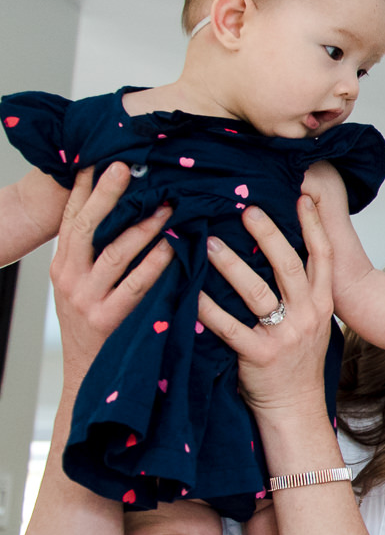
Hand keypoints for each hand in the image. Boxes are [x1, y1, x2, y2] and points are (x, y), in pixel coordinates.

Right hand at [48, 164, 172, 385]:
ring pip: (115, 253)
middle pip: (88, 227)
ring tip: (166, 206)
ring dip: (143, 227)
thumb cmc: (95, 325)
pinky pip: (136, 284)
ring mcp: (87, 299)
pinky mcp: (109, 318)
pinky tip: (173, 247)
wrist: (90, 374)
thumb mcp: (83, 286)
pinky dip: (156, 264)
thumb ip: (95, 256)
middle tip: (128, 168)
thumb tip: (121, 216)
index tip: (103, 160)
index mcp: (61, 266)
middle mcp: (68, 278)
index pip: (71, 218)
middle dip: (107, 195)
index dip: (86, 189)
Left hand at [197, 196, 335, 418]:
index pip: (323, 257)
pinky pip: (229, 326)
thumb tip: (277, 252)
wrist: (295, 407)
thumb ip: (299, 292)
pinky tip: (191, 291)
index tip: (302, 198)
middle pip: (289, 265)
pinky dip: (208, 308)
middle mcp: (308, 316)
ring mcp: (285, 336)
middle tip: (246, 210)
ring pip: (257, 292)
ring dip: (231, 265)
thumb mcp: (310, 322)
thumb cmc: (295, 362)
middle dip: (268, 234)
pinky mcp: (260, 356)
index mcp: (322, 304)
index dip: (314, 226)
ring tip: (208, 243)